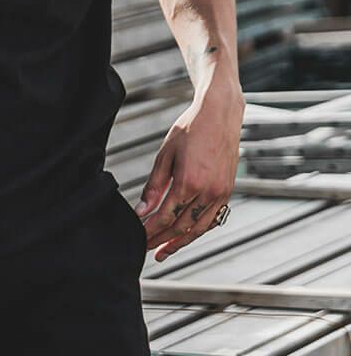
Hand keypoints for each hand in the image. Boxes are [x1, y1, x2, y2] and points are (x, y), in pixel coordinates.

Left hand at [135, 82, 243, 261]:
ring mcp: (220, 194)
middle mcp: (207, 192)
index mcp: (189, 182)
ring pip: (199, 229)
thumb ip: (154, 185)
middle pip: (181, 227)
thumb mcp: (166, 154)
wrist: (219, 115)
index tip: (139, 237)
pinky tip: (187, 234)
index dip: (150, 231)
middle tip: (148, 249)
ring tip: (165, 250)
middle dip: (162, 240)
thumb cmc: (191, 129)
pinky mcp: (227, 192)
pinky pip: (213, 219)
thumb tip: (142, 209)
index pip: (165, 217)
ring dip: (181, 242)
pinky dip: (198, 230)